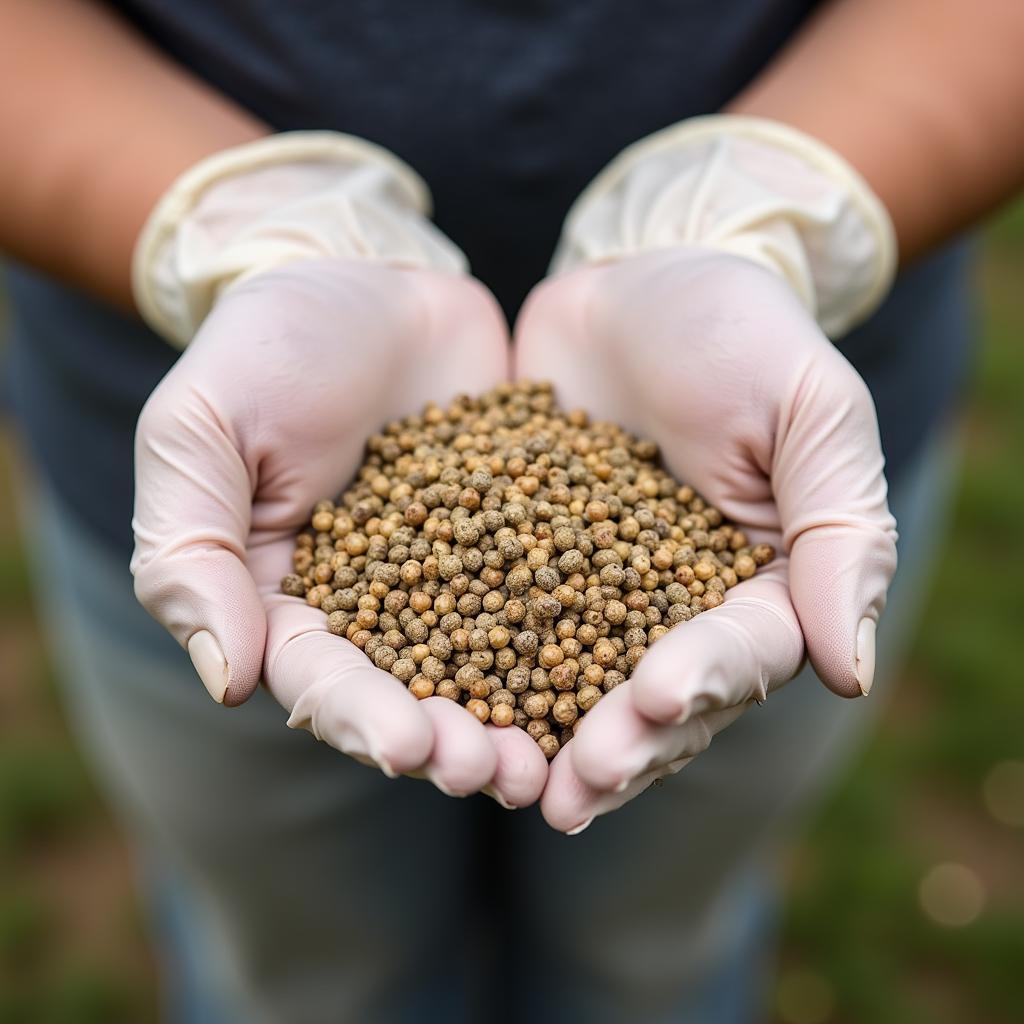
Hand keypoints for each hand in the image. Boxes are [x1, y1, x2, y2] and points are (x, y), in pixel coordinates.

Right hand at [132, 259, 547, 806]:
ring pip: (491, 662)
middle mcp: (379, 604)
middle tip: (504, 776)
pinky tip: (623, 667)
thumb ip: (193, 552)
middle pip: (414, 692)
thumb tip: (226, 679)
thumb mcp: (202, 430)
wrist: (368, 275)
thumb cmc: (267, 344)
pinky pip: (556, 591)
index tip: (408, 747)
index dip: (360, 717)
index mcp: (290, 596)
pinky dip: (582, 633)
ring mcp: (460, 573)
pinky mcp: (526, 535)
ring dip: (524, 714)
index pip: (319, 678)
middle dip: (454, 739)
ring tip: (564, 758)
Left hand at [514, 247, 897, 831]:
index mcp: (755, 582)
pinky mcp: (519, 561)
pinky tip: (433, 703)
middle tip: (575, 786)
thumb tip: (853, 670)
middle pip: (654, 698)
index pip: (741, 651)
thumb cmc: (742, 330)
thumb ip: (838, 532)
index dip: (704, 680)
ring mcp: (591, 591)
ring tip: (503, 780)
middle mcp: (673, 606)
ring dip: (543, 737)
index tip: (660, 698)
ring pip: (572, 683)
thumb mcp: (809, 409)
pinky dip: (471, 665)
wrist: (640, 276)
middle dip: (619, 742)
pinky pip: (494, 621)